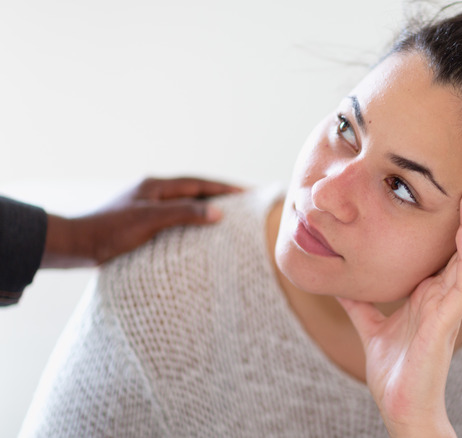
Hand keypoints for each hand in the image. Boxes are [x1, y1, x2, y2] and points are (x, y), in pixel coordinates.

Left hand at [41, 176, 242, 267]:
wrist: (76, 245)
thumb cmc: (110, 231)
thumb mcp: (151, 220)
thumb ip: (184, 213)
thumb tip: (218, 212)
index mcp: (156, 186)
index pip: (199, 183)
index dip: (224, 188)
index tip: (248, 192)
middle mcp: (153, 192)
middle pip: (194, 190)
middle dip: (219, 195)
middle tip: (244, 203)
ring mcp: (146, 206)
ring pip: (184, 203)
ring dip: (206, 207)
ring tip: (228, 216)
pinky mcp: (141, 222)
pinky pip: (175, 216)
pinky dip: (192, 220)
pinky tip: (198, 232)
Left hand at [338, 183, 461, 436]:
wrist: (401, 407)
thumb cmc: (395, 372)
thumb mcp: (372, 328)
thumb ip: (359, 305)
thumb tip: (338, 285)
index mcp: (431, 295)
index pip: (450, 253)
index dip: (461, 225)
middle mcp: (444, 297)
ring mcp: (449, 307)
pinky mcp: (447, 321)